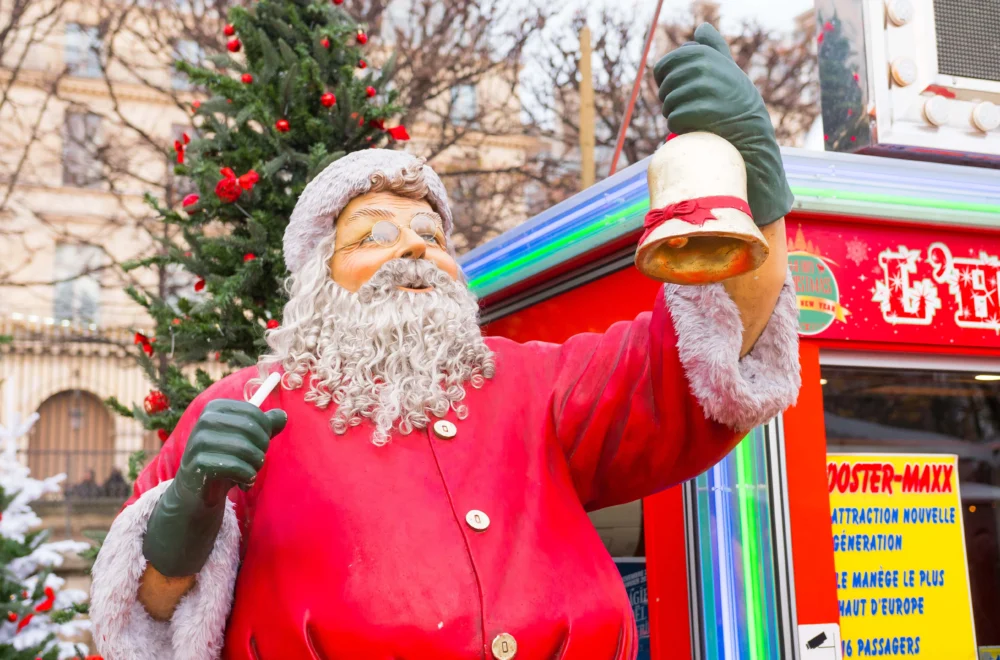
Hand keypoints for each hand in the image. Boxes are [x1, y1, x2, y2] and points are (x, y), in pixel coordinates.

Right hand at [143, 399, 286, 576]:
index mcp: (216, 408)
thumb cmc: (225, 458)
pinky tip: (244, 483)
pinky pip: (236, 467)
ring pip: (245, 449)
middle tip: (257, 461)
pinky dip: (247, 477)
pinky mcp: (198, 463)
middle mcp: (205, 420)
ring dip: (256, 465)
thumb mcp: (246, 440)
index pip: (253, 413)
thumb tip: (282, 416)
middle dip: (262, 448)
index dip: (266, 430)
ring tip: (251, 473)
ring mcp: (199, 441)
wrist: (198, 488)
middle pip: (251, 429)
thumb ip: (265, 426)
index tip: (262, 444)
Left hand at [653, 23, 792, 226]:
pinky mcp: (702, 110)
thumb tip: (701, 28)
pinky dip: (681, 128)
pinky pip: (673, 119)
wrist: (752, 137)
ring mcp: (704, 87)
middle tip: (691, 108)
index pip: (664, 66)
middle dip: (671, 100)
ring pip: (667, 104)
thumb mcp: (728, 71)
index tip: (680, 91)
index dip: (666, 83)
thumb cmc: (736, 104)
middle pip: (664, 87)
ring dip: (676, 115)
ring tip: (698, 118)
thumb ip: (714, 49)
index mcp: (705, 54)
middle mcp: (705, 66)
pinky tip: (698, 128)